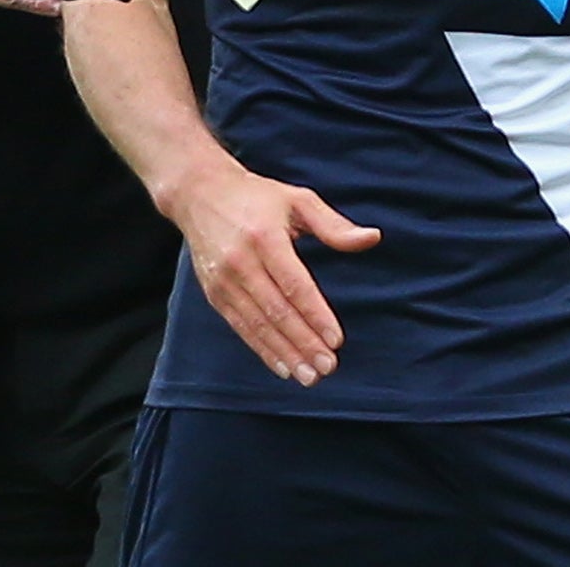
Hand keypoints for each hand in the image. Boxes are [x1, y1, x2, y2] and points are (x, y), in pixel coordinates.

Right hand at [165, 154, 378, 385]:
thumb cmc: (256, 197)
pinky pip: (240, 326)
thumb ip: (333, 224)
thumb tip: (372, 238)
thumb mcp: (296, 199)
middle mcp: (240, 261)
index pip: (294, 284)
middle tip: (328, 366)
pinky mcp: (214, 292)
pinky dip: (261, 348)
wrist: (198, 193)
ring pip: (258, 323)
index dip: (316, 314)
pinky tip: (282, 366)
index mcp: (264, 237)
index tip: (336, 340)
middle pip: (276, 310)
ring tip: (309, 376)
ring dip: (284, 353)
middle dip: (304, 342)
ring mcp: (223, 279)